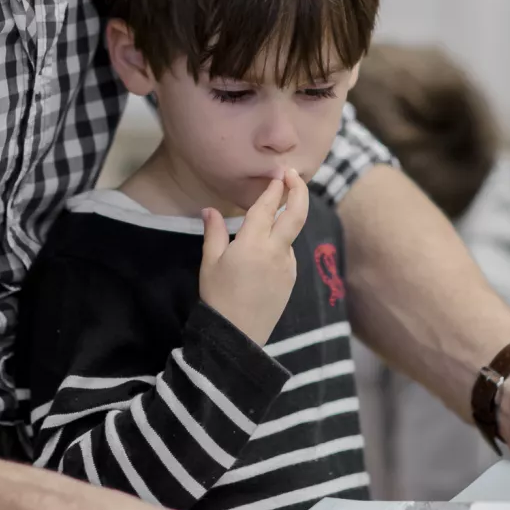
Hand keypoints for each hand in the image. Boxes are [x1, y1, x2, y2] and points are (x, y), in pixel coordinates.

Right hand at [199, 168, 309, 344]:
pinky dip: (280, 244)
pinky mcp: (291, 278)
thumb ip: (214, 232)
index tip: (278, 173)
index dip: (274, 188)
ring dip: (285, 220)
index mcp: (253, 243)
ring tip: (270, 216)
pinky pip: (288, 253)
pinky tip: (264, 252)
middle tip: (293, 175)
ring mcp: (287, 265)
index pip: (268, 207)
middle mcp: (276, 251)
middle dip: (299, 190)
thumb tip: (209, 209)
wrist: (238, 335)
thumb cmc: (218, 297)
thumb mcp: (210, 262)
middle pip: (297, 213)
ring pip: (290, 234)